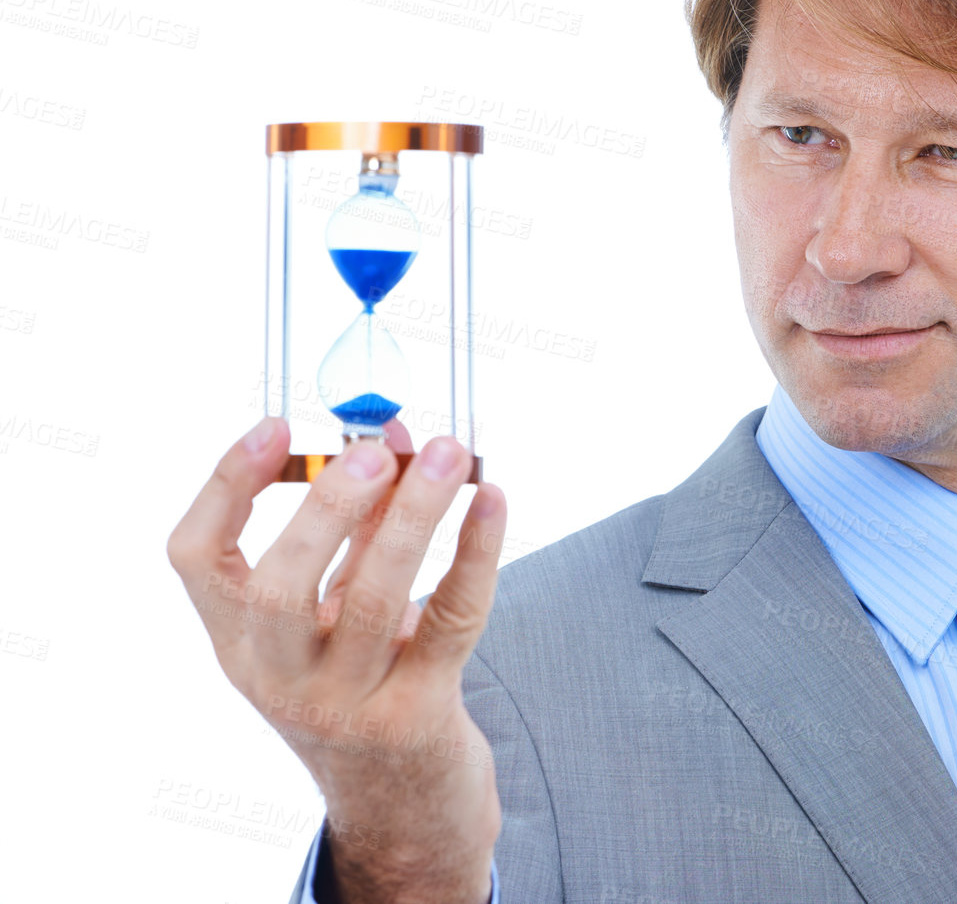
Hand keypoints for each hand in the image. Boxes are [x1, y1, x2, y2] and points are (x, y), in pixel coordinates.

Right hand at [167, 417, 504, 903]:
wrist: (403, 797)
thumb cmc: (367, 676)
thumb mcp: (339, 606)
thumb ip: (362, 522)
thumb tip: (397, 431)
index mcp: (239, 640)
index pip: (197, 557)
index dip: (228, 486)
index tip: (278, 426)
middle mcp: (276, 677)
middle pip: (278, 588)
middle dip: (327, 508)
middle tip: (374, 449)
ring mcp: (343, 704)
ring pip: (370, 601)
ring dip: (412, 517)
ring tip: (446, 453)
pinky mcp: (415, 714)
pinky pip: (448, 622)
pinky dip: (475, 555)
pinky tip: (492, 500)